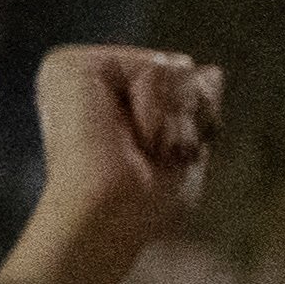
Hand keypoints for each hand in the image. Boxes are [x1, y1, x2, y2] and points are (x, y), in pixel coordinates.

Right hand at [17, 49, 223, 283]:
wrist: (109, 219)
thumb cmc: (143, 204)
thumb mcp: (184, 150)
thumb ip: (195, 109)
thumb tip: (212, 70)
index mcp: (108, 96)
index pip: (183, 80)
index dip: (194, 121)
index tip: (163, 158)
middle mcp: (87, 77)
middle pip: (183, 68)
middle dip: (187, 118)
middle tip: (150, 156)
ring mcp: (75, 67)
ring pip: (174, 67)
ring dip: (172, 120)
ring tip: (138, 150)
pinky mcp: (72, 65)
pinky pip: (154, 68)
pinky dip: (155, 111)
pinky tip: (124, 138)